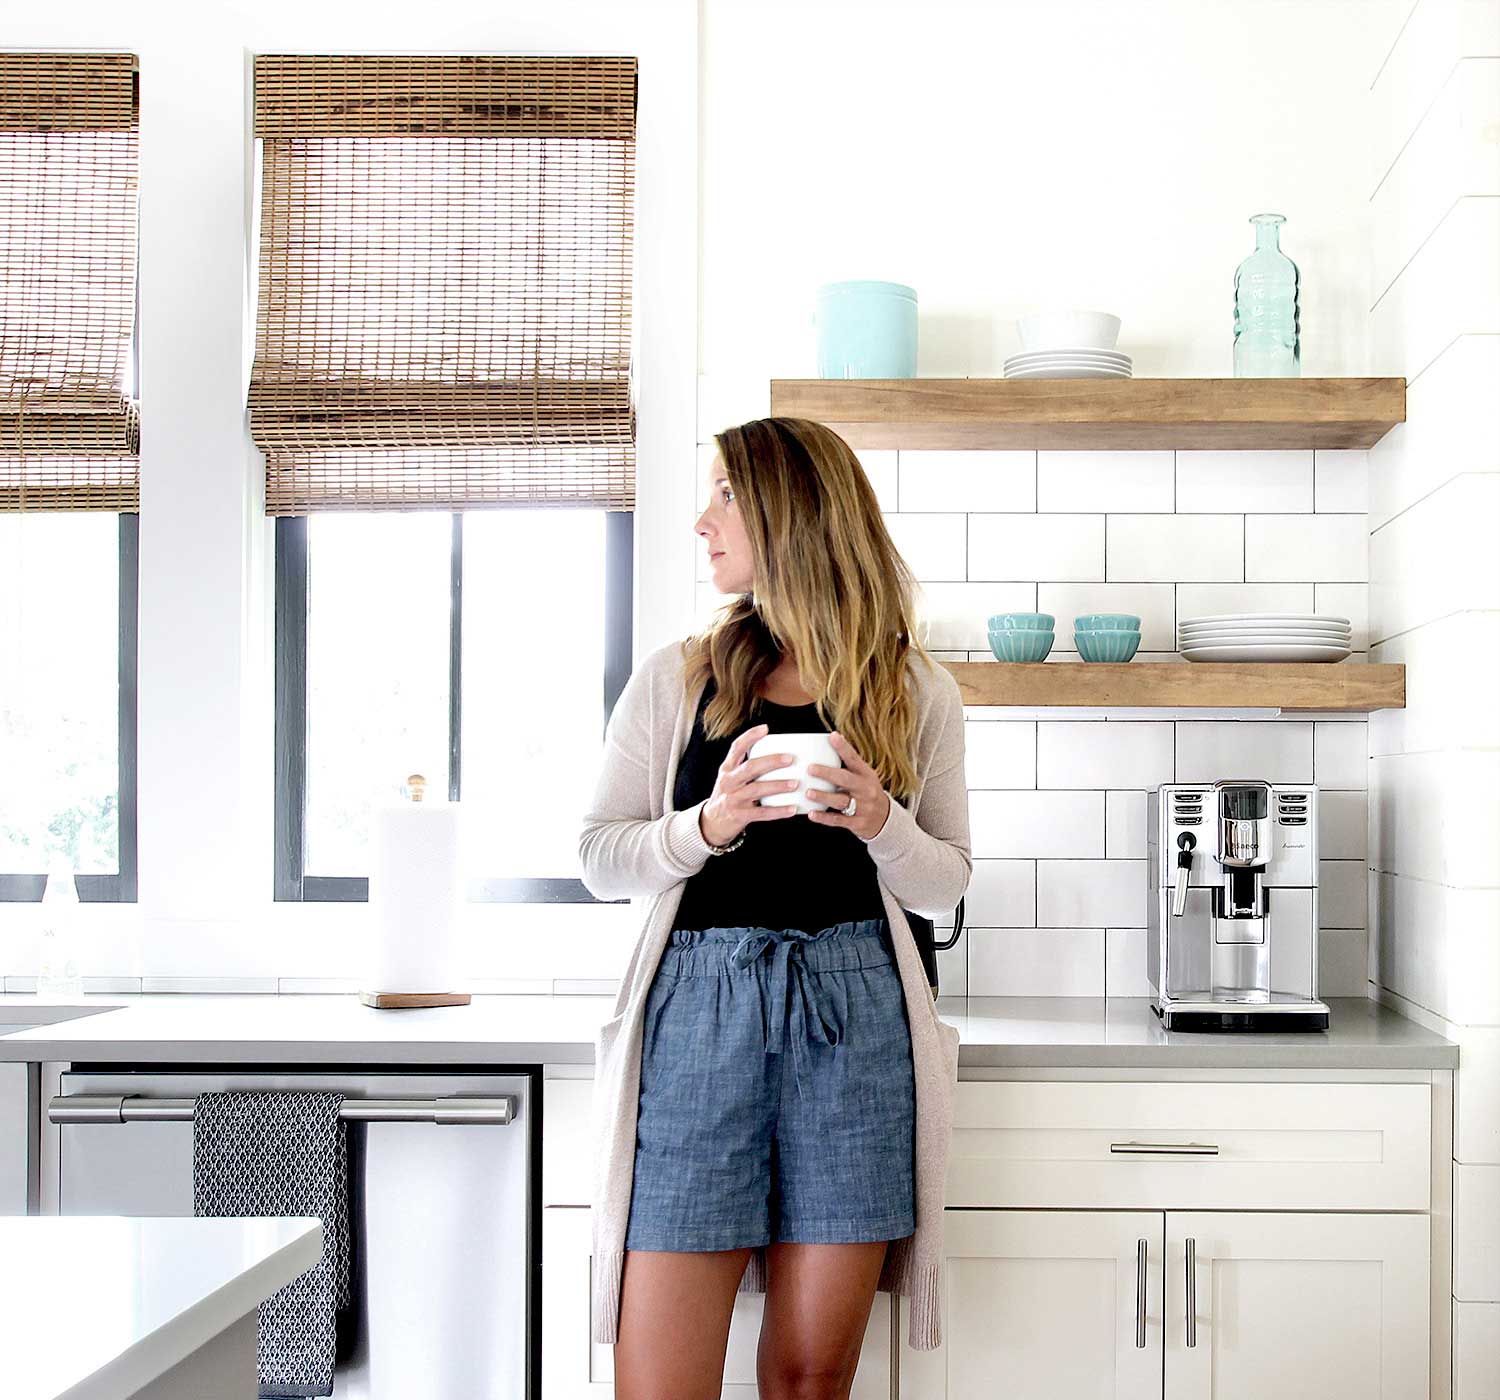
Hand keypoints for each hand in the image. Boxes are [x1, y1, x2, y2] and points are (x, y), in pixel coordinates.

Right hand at [698, 723, 802, 846]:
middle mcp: (728, 782)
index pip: (736, 748)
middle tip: (790, 759)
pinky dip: (778, 811)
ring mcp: (732, 799)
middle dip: (771, 762)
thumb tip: (776, 752)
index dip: (750, 737)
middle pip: (750, 768)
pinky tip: (792, 809)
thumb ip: (745, 766)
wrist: (711, 824)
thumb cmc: (728, 796)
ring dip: (777, 786)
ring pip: (757, 790)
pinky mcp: (739, 816)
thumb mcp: (730, 778)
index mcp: (727, 769)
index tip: (765, 728)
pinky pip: (761, 813)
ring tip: (795, 784)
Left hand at [804, 733, 892, 840]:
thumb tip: (831, 741)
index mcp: (866, 775)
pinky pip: (838, 820)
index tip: (832, 736)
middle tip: (810, 769)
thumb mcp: (864, 776)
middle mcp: (865, 789)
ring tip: (809, 793)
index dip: (843, 747)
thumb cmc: (867, 792)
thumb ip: (849, 765)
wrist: (884, 818)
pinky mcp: (857, 822)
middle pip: (846, 780)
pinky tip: (812, 814)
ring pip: (841, 801)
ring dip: (824, 797)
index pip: (854, 759)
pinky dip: (824, 818)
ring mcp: (862, 807)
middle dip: (827, 774)